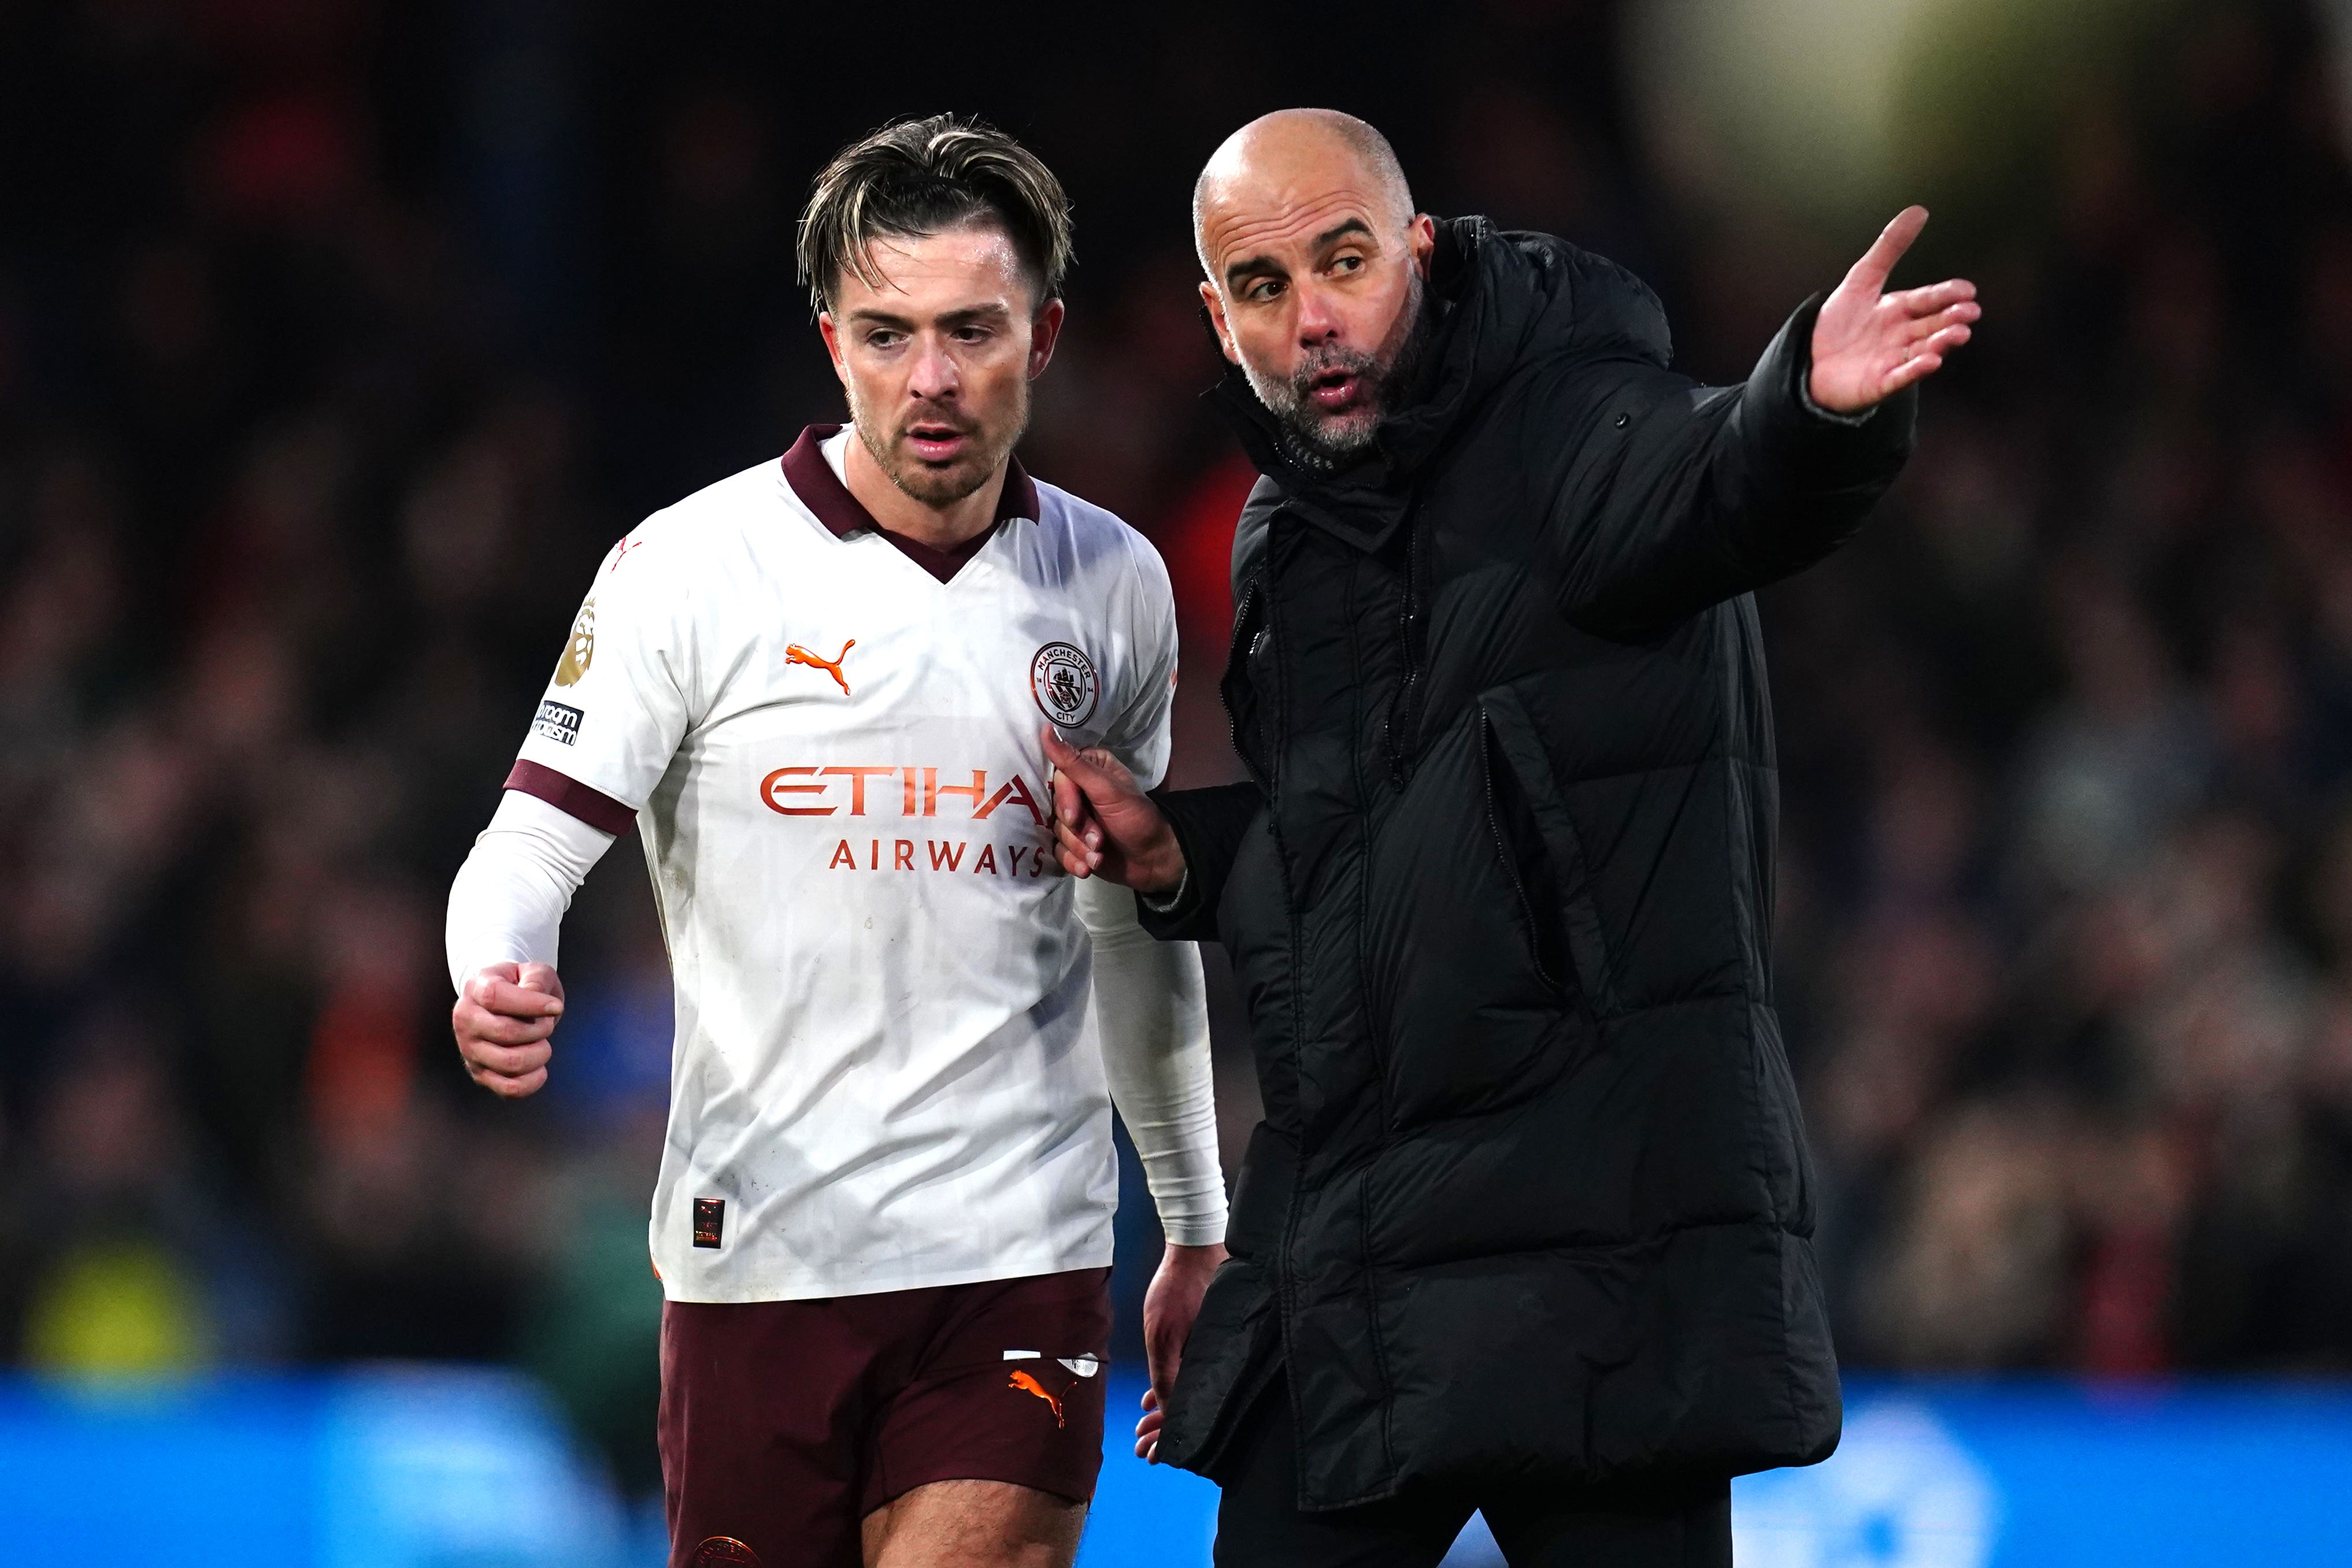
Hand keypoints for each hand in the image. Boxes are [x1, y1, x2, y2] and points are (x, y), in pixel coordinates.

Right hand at [452, 961, 564, 1097]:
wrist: (505, 1004)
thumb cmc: (522, 985)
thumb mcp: (533, 971)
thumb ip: (536, 979)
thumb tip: (538, 999)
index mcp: (476, 988)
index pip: (495, 997)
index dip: (530, 1004)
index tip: (556, 1007)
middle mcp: (465, 1019)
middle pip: (506, 1032)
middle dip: (540, 1030)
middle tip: (547, 1024)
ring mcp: (469, 1049)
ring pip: (510, 1063)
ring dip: (540, 1054)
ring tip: (542, 1043)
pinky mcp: (480, 1073)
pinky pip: (509, 1089)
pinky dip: (533, 1081)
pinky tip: (540, 1068)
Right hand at [1041, 727, 1185, 894]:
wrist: (1154, 859)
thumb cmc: (1137, 818)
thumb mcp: (1107, 789)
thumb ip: (1075, 764)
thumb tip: (1047, 729)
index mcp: (1088, 769)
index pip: (1058, 778)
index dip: (1065, 800)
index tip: (1074, 816)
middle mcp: (1078, 791)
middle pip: (1054, 808)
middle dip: (1077, 830)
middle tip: (1098, 840)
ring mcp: (1075, 819)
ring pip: (1056, 833)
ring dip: (1078, 848)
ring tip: (1098, 856)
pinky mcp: (1073, 844)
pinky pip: (1058, 852)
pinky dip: (1073, 861)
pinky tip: (1088, 868)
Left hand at [1136, 1240, 1226, 1461]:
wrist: (1196, 1246)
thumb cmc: (1179, 1287)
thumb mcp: (1163, 1333)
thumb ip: (1166, 1374)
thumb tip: (1165, 1410)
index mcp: (1210, 1364)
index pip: (1188, 1413)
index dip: (1168, 1436)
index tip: (1152, 1455)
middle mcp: (1215, 1360)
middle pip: (1189, 1407)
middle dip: (1163, 1430)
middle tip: (1142, 1449)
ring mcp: (1212, 1349)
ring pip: (1188, 1391)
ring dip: (1165, 1412)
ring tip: (1143, 1426)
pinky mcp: (1208, 1339)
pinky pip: (1192, 1373)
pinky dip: (1173, 1388)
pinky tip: (1154, 1398)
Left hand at [1808, 206, 1978, 412]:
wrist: (1808, 361)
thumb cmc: (1838, 322)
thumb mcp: (1861, 279)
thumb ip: (1889, 248)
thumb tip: (1919, 210)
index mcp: (1900, 310)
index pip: (1928, 300)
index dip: (1947, 294)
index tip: (1967, 290)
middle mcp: (1902, 336)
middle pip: (1932, 325)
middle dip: (1952, 319)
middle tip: (1970, 312)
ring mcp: (1893, 361)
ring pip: (1924, 350)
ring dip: (1942, 343)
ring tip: (1959, 334)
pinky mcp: (1879, 384)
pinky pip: (1900, 377)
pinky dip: (1915, 370)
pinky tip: (1931, 362)